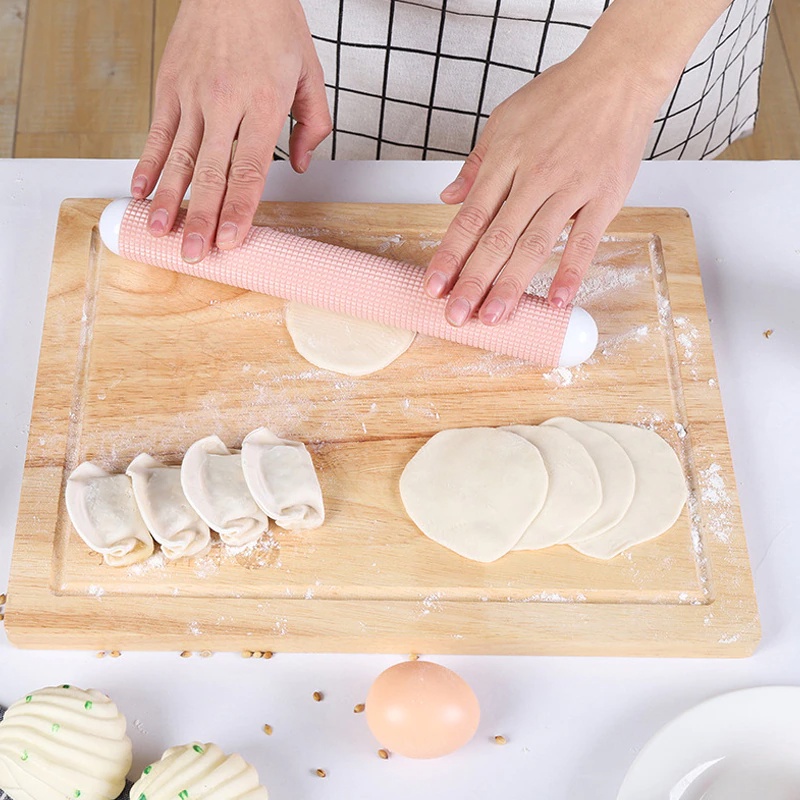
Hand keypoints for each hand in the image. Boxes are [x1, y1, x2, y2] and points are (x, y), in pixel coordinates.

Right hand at [130, 0, 330, 261]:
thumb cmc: (274, 24)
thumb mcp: (310, 73)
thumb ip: (312, 125)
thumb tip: (301, 166)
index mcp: (263, 104)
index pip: (251, 170)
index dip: (240, 209)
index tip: (231, 241)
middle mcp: (225, 103)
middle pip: (212, 173)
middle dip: (202, 218)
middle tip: (193, 253)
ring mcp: (193, 95)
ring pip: (180, 157)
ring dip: (168, 198)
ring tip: (159, 231)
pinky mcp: (170, 85)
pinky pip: (158, 131)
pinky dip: (148, 162)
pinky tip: (139, 189)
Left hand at [423, 47, 662, 325]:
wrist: (617, 74)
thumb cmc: (559, 97)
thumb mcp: (504, 120)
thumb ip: (475, 164)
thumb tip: (446, 197)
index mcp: (505, 160)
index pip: (470, 218)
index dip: (450, 255)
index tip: (433, 286)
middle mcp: (534, 177)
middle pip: (497, 238)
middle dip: (473, 281)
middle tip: (456, 315)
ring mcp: (570, 188)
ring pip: (535, 244)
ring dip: (512, 284)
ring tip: (493, 317)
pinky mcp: (604, 196)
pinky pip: (585, 240)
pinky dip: (570, 271)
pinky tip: (553, 300)